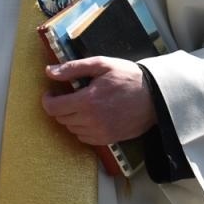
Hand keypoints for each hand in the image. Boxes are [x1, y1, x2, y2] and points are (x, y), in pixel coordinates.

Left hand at [42, 57, 156, 145]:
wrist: (156, 96)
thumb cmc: (128, 77)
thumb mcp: (101, 64)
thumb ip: (73, 68)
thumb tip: (49, 72)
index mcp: (88, 101)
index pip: (53, 108)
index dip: (48, 100)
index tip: (51, 93)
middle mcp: (92, 120)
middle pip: (61, 118)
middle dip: (60, 107)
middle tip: (68, 97)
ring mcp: (101, 132)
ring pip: (71, 128)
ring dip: (71, 117)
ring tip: (81, 105)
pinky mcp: (109, 139)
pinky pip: (84, 137)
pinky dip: (82, 128)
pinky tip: (90, 117)